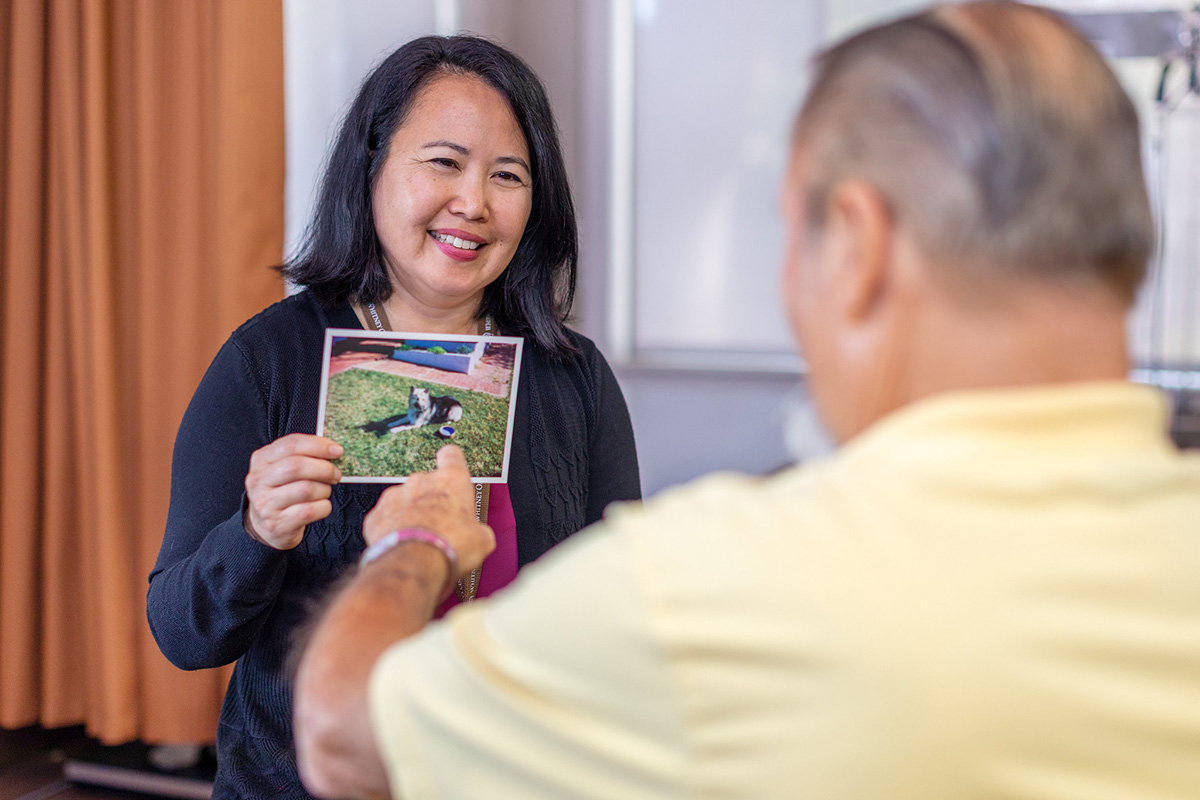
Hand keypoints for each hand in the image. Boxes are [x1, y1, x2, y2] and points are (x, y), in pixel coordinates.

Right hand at [244, 434, 342, 549]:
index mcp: (261, 460)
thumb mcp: (283, 469)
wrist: (265, 526)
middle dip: (324, 468)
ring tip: (325, 491)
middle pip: (296, 466)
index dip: (318, 445)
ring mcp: (265, 504)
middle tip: (336, 474)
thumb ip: (303, 455)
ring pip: (305, 489)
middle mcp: (259, 481)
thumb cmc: (281, 491)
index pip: (290, 444)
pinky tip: (322, 506)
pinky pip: (309, 511)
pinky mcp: (277, 524)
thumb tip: (333, 449)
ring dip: (324, 489)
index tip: (337, 450)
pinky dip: (323, 507)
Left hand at [364, 445, 494, 577]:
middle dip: (433, 502)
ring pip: (404, 502)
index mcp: (451, 480)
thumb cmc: (447, 547)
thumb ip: (478, 528)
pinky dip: (392, 531)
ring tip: (421, 541)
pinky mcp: (376, 516)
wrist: (412, 565)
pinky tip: (403, 547)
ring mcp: (395, 497)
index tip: (454, 469)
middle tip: (441, 526)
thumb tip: (479, 536)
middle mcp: (420, 482)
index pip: (452, 456)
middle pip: (427, 484)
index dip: (453, 463)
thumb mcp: (481, 540)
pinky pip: (386, 519)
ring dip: (411, 516)